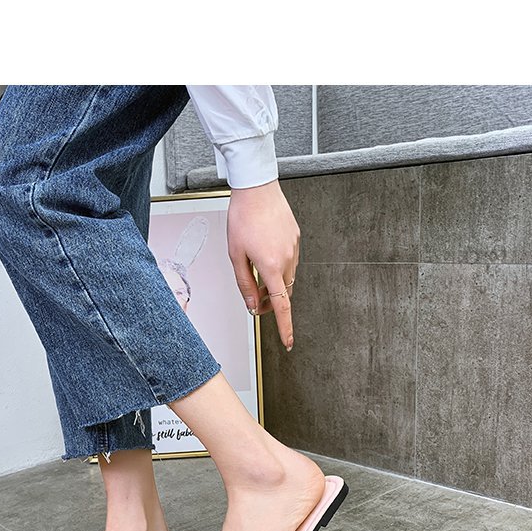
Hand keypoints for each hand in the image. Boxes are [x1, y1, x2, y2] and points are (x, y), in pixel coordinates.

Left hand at [227, 179, 299, 350]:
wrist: (257, 189)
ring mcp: (294, 248)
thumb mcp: (235, 255)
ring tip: (256, 272)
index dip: (285, 326)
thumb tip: (251, 304)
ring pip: (287, 278)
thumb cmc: (242, 218)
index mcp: (271, 266)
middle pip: (282, 293)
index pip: (281, 305)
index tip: (288, 341)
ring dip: (273, 283)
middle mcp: (287, 259)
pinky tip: (265, 253)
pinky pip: (289, 261)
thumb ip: (243, 282)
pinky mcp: (296, 238)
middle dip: (269, 301)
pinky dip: (279, 267)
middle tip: (253, 300)